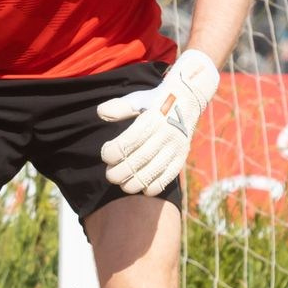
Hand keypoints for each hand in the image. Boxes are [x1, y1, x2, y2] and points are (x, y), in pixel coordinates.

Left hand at [96, 50, 218, 197]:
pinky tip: (141, 187)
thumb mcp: (139, 99)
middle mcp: (165, 135)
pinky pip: (166, 179)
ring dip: (132, 183)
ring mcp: (175, 148)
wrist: (187, 101)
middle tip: (110, 174)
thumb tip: (100, 112)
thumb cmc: (156, 102)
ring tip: (122, 183)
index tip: (106, 154)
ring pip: (151, 174)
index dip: (112, 153)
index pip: (127, 143)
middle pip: (137, 161)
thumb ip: (120, 107)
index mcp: (152, 120)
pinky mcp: (181, 158)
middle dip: (119, 172)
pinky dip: (151, 188)